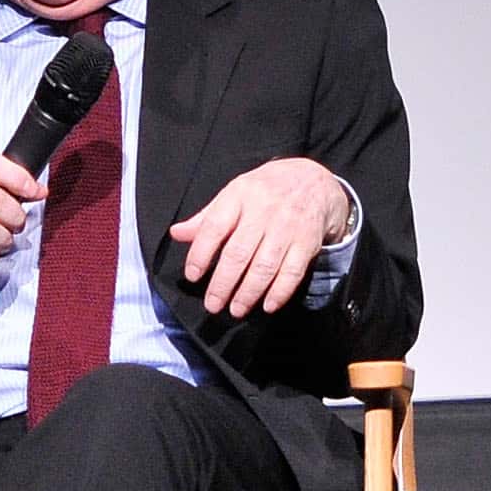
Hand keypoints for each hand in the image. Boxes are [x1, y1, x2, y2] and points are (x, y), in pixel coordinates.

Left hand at [168, 157, 352, 319]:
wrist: (314, 181)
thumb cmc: (266, 191)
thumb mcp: (234, 194)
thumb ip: (206, 218)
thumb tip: (176, 234)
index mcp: (239, 195)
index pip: (215, 226)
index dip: (201, 253)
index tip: (193, 275)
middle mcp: (264, 211)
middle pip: (239, 253)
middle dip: (223, 283)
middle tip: (213, 304)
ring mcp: (287, 227)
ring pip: (265, 266)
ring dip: (249, 293)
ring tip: (236, 309)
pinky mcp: (307, 241)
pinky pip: (293, 271)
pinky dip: (280, 292)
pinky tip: (268, 305)